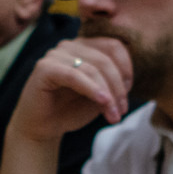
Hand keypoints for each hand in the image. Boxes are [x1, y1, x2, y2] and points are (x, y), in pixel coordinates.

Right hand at [9, 38, 132, 141]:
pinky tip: (103, 102)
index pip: (113, 46)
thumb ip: (112, 83)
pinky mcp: (45, 68)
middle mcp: (70, 45)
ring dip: (108, 94)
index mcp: (85, 46)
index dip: (126, 67)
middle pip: (105, 58)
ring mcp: (56, 54)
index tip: (130, 90)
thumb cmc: (71, 109)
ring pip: (93, 68)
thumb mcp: (99, 95)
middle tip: (122, 110)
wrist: (42, 128)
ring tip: (114, 115)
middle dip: (118, 87)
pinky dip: (92, 89)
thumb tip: (128, 80)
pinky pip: (74, 76)